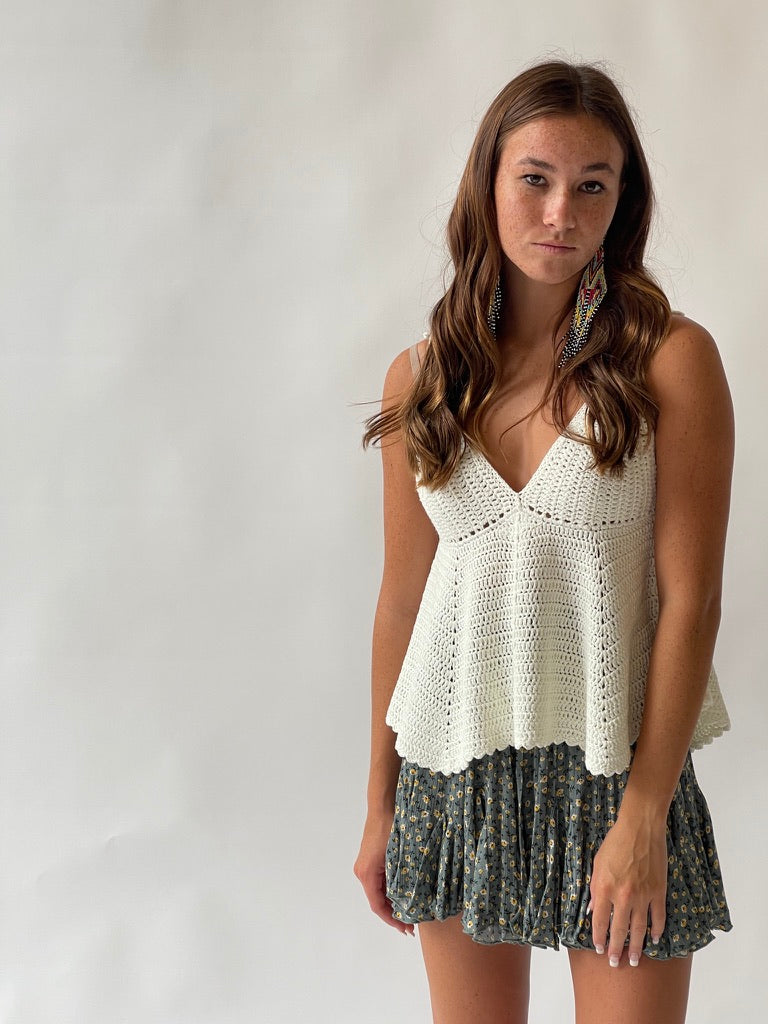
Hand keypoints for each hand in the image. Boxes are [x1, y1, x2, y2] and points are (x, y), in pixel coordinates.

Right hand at [353, 814, 414, 935]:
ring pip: (378, 892)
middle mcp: (362, 872)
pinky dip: (390, 892)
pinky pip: (379, 882)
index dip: (391, 920)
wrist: (383, 807)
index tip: (405, 929)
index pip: (377, 905)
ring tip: (409, 914)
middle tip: (410, 927)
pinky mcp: (370, 860)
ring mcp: (365, 866)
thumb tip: (410, 901)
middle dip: (393, 915)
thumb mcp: (397, 857)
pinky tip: (403, 897)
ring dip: (392, 904)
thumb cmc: (390, 828)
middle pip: (377, 900)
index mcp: (367, 873)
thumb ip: (400, 880)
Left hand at [587, 812, 666, 966]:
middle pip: (619, 930)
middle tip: (615, 964)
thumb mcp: (597, 864)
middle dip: (616, 949)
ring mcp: (642, 895)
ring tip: (634, 960)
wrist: (640, 828)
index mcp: (605, 888)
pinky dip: (657, 930)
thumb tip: (594, 910)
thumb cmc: (616, 842)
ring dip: (636, 947)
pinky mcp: (658, 891)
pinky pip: (658, 917)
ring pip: (639, 929)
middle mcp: (623, 896)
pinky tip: (655, 940)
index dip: (599, 938)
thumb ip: (595, 889)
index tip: (599, 949)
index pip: (600, 921)